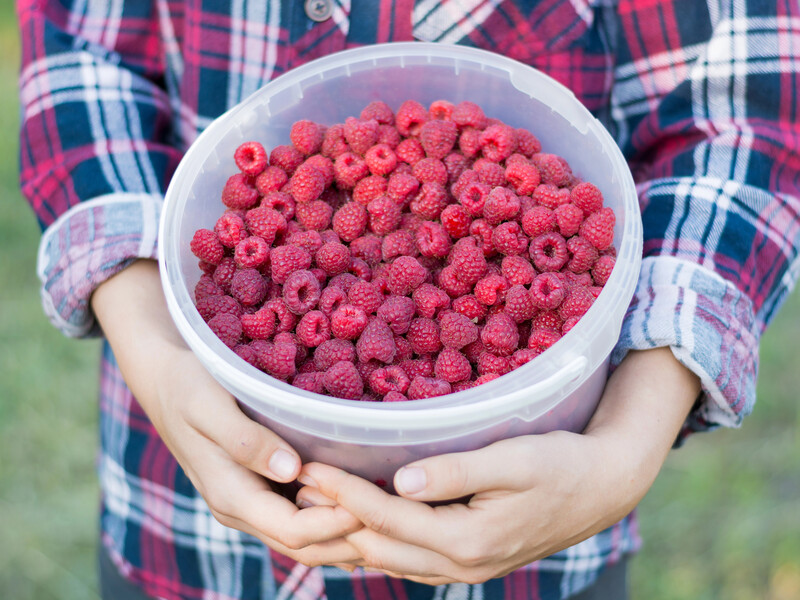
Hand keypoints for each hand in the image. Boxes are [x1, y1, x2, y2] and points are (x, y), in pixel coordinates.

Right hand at [91, 260, 362, 565]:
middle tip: (400, 516)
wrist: (163, 378)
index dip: (339, 524)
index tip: (378, 502)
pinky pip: (301, 515)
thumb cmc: (187, 384)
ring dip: (346, 530)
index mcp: (232, 496)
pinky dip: (332, 515)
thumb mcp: (209, 405)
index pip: (297, 532)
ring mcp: (252, 501)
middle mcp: (243, 509)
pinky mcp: (260, 487)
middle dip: (352, 537)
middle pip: (307, 545)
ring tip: (391, 512)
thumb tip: (291, 471)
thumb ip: (246, 440)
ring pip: (307, 536)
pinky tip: (363, 497)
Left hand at [296, 347, 700, 582]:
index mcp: (468, 540)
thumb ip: (457, 473)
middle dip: (332, 517)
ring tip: (309, 504)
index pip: (387, 517)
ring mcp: (461, 568)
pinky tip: (354, 523)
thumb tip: (401, 481)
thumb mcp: (514, 460)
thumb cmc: (560, 465)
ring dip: (347, 532)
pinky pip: (405, 559)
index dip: (344, 493)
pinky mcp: (464, 560)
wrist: (600, 490)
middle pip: (377, 545)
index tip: (308, 467)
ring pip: (386, 559)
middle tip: (293, 486)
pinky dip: (374, 540)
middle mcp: (459, 564)